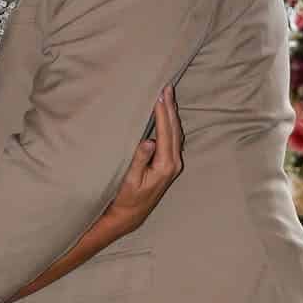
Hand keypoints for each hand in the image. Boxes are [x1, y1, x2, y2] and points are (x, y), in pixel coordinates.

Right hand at [104, 86, 182, 235]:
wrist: (131, 215)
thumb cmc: (127, 197)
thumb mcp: (131, 179)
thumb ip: (140, 159)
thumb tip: (149, 141)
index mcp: (166, 165)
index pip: (165, 132)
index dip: (162, 112)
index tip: (159, 95)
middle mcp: (174, 164)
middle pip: (174, 129)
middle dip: (170, 107)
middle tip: (167, 87)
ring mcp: (173, 164)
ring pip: (175, 133)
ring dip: (171, 114)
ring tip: (168, 95)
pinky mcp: (169, 165)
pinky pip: (173, 139)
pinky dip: (170, 124)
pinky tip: (167, 115)